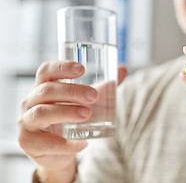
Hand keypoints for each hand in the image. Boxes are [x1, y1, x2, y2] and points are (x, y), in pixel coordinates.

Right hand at [18, 61, 126, 182]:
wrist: (60, 152)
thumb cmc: (71, 119)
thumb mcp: (86, 102)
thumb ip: (103, 87)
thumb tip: (123, 69)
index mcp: (43, 87)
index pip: (46, 71)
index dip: (62, 67)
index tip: (82, 69)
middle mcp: (30, 102)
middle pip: (46, 90)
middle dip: (72, 91)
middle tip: (94, 96)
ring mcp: (26, 122)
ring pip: (41, 113)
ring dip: (65, 112)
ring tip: (87, 114)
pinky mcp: (28, 143)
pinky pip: (44, 142)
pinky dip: (64, 144)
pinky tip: (82, 143)